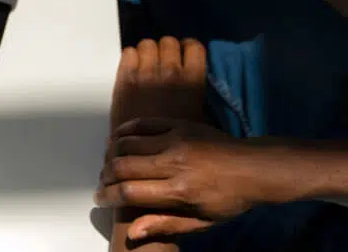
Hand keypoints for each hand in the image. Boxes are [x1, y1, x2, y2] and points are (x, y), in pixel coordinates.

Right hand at [97, 118, 260, 240]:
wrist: (256, 167)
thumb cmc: (230, 199)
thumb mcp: (202, 221)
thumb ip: (166, 224)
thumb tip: (132, 232)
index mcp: (179, 190)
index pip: (130, 192)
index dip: (108, 196)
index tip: (100, 199)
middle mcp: (173, 162)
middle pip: (122, 166)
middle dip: (105, 176)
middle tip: (104, 183)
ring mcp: (175, 139)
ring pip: (127, 143)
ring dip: (111, 154)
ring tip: (109, 164)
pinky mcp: (179, 124)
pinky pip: (142, 123)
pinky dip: (124, 131)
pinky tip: (117, 139)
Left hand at [110, 37, 207, 132]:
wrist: (145, 154)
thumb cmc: (176, 141)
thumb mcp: (199, 119)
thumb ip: (196, 93)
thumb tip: (192, 76)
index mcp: (193, 82)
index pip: (194, 46)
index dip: (188, 49)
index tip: (184, 54)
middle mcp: (170, 73)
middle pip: (168, 41)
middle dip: (166, 50)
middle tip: (164, 62)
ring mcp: (145, 74)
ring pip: (147, 44)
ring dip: (148, 52)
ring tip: (148, 65)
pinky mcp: (125, 79)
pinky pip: (128, 53)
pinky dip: (131, 58)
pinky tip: (134, 70)